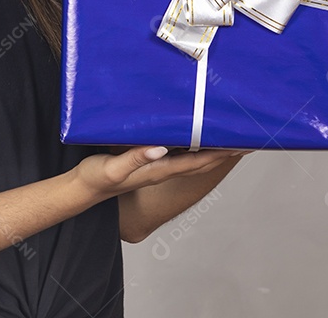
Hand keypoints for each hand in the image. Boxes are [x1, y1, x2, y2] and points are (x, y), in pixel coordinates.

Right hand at [73, 146, 247, 200]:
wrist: (83, 189)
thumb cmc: (97, 179)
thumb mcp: (114, 167)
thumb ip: (136, 158)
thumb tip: (160, 148)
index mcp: (159, 170)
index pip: (197, 162)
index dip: (219, 153)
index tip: (239, 144)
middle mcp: (163, 170)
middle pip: (202, 162)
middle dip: (224, 152)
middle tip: (244, 139)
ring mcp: (157, 168)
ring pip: (192, 159)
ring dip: (212, 150)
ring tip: (227, 136)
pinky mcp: (149, 163)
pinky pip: (179, 154)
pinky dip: (193, 146)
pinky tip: (193, 137)